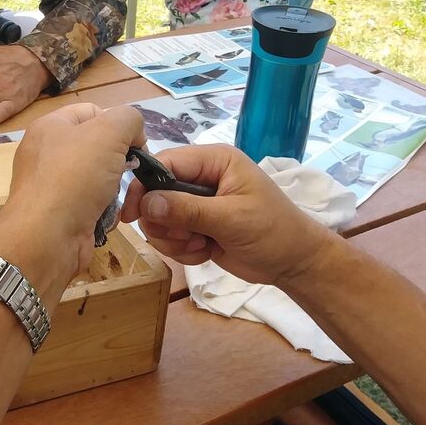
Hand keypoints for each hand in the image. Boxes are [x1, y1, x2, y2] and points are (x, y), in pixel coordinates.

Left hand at [0, 104, 144, 300]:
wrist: (46, 238)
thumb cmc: (74, 177)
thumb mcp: (108, 132)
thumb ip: (128, 119)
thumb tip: (134, 136)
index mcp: (50, 126)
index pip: (93, 111)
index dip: (118, 123)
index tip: (135, 144)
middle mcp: (47, 153)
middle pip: (97, 147)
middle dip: (118, 159)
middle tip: (127, 171)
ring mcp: (51, 186)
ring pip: (98, 178)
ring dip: (114, 188)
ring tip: (115, 198)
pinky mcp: (60, 214)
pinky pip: (91, 204)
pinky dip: (104, 210)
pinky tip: (106, 217)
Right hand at [120, 145, 330, 285]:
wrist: (293, 263)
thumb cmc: (272, 231)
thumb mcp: (231, 218)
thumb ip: (187, 210)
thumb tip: (146, 204)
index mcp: (214, 161)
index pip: (164, 163)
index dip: (143, 187)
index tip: (132, 215)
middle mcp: (201, 178)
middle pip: (154, 194)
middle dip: (165, 222)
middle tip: (188, 236)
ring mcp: (196, 204)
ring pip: (158, 219)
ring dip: (174, 239)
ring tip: (202, 245)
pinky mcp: (195, 227)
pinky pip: (169, 238)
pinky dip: (182, 250)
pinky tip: (205, 252)